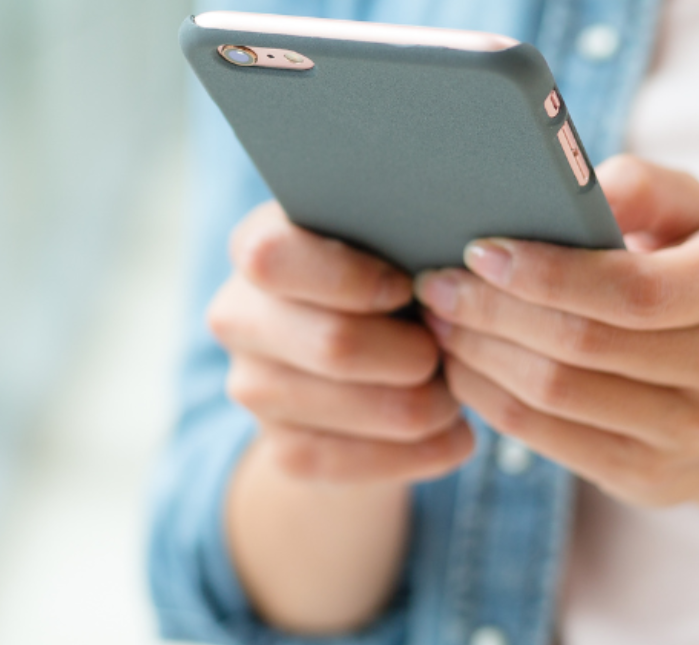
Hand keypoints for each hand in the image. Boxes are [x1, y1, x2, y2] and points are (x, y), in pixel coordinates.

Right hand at [207, 203, 474, 482]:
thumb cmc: (383, 273)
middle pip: (335, 344)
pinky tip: (454, 434)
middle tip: (451, 345)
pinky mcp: (284, 450)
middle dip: (415, 351)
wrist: (355, 352)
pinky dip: (426, 450)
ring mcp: (254, 389)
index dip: (351, 279)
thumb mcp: (383, 238)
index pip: (276, 260)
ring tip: (458, 389)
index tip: (406, 287)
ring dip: (431, 404)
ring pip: (364, 407)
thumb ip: (398, 235)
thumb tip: (447, 272)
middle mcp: (239, 319)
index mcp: (259, 247)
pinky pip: (363, 462)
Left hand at [416, 156, 698, 506]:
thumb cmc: (689, 279)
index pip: (633, 288)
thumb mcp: (686, 216)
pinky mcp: (650, 477)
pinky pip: (544, 436)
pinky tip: (461, 364)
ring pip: (555, 391)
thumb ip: (640, 187)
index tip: (479, 251)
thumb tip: (580, 188)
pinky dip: (488, 396)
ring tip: (438, 318)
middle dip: (492, 310)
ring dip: (479, 352)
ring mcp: (695, 432)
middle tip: (434, 283)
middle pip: (582, 342)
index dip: (547, 273)